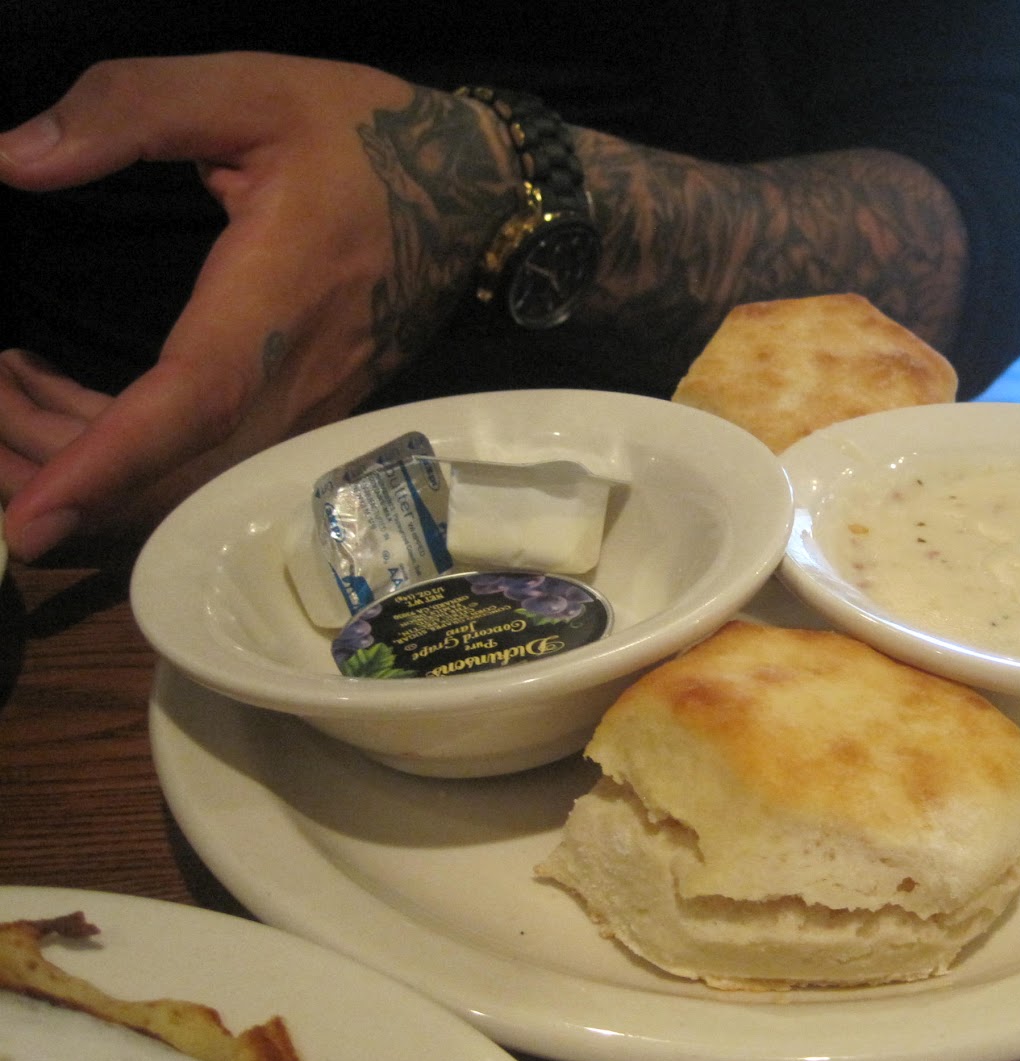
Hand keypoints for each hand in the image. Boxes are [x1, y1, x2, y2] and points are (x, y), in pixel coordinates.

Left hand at [0, 53, 515, 560]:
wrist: (476, 197)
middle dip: (54, 471)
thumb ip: (132, 109)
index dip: (110, 459)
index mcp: (278, 299)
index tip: (31, 515)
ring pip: (184, 487)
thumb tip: (15, 158)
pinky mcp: (302, 420)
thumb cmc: (366, 137)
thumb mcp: (252, 90)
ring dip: (79, 468)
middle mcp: (297, 381)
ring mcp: (306, 413)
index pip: (193, 400)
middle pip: (175, 476)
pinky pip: (205, 471)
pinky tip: (57, 403)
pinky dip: (120, 459)